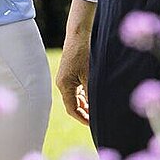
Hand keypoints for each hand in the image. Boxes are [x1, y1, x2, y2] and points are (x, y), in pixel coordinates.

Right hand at [58, 0, 95, 125]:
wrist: (79, 35)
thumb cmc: (84, 54)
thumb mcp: (90, 76)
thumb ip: (90, 94)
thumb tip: (95, 109)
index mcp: (64, 85)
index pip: (72, 109)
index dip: (82, 118)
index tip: (93, 124)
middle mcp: (62, 83)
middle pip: (72, 105)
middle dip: (84, 113)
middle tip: (97, 118)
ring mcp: (64, 79)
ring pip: (74, 98)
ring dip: (84, 104)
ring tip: (97, 109)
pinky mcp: (68, 74)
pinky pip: (75, 90)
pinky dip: (83, 96)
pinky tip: (93, 96)